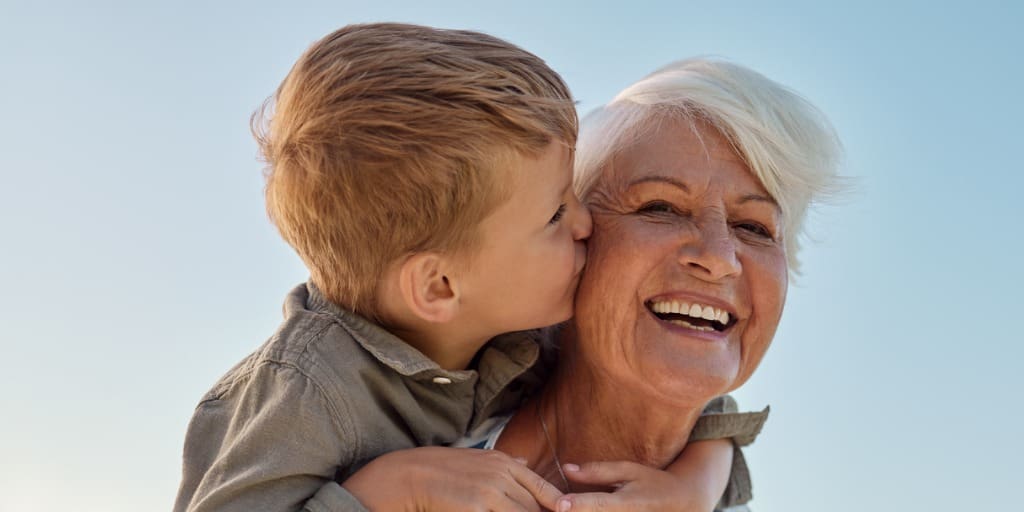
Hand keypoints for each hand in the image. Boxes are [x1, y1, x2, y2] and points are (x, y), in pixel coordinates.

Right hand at [342, 446, 562, 511]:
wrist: (409, 475)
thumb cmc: (442, 469)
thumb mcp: (477, 458)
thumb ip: (504, 463)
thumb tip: (524, 461)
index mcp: (504, 463)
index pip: (543, 488)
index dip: (558, 504)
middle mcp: (502, 475)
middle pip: (533, 507)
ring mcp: (491, 492)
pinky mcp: (477, 508)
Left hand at [554, 461, 718, 511]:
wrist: (681, 506)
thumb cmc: (652, 484)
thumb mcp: (629, 471)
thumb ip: (598, 471)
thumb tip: (566, 468)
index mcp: (625, 503)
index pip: (598, 505)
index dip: (578, 505)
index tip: (560, 503)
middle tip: (554, 506)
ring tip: (566, 507)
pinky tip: (582, 510)